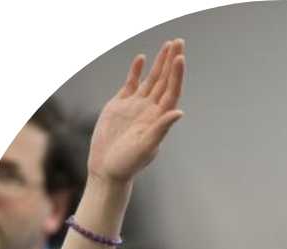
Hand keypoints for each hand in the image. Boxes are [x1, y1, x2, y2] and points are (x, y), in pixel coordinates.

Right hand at [87, 39, 186, 185]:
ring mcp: (135, 106)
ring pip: (150, 79)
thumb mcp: (146, 146)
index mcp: (159, 118)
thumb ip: (161, 128)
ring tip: (168, 44)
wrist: (106, 169)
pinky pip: (131, 84)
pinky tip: (142, 58)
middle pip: (164, 80)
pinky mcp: (119, 105)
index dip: (176, 74)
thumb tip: (179, 112)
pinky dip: (136, 71)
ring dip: (159, 62)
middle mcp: (150, 109)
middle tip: (179, 41)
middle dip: (171, 61)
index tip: (180, 57)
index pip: (172, 91)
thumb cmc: (128, 163)